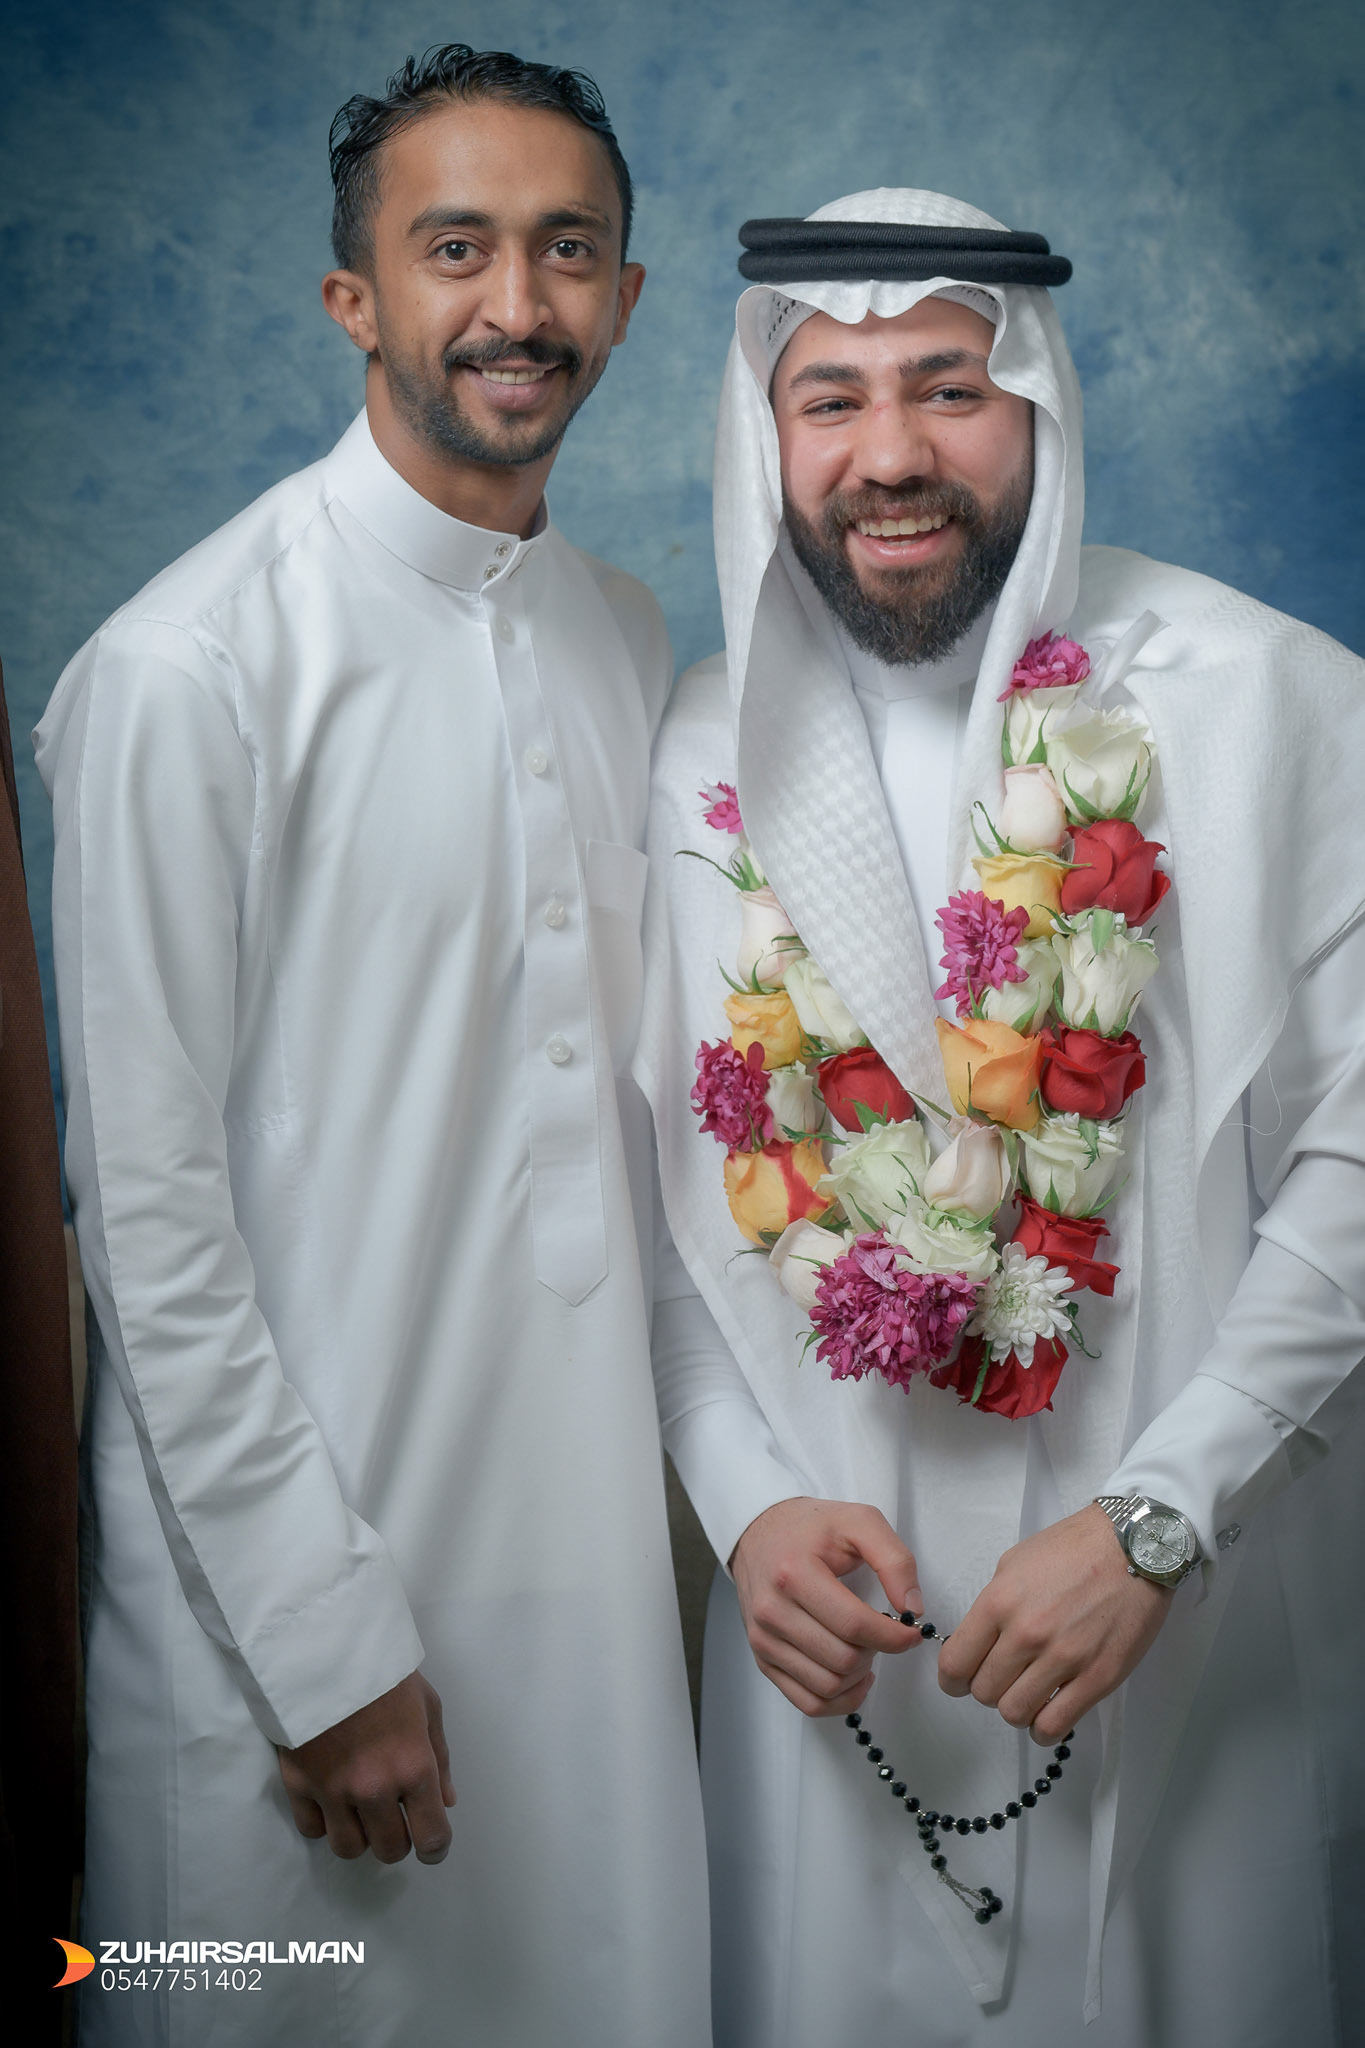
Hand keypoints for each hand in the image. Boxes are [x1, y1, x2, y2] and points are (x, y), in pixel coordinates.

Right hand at [277, 1671, 455, 1863]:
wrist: (324, 1646)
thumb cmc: (384, 1672)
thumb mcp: (428, 1705)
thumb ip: (440, 1758)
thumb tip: (446, 1802)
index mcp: (414, 1767)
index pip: (431, 1838)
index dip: (435, 1849)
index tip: (431, 1845)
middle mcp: (374, 1789)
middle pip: (389, 1850)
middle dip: (398, 1839)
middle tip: (395, 1817)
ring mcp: (333, 1791)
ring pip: (348, 1849)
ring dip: (360, 1835)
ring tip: (361, 1809)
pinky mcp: (297, 1785)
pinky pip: (312, 1830)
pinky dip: (324, 1822)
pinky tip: (330, 1799)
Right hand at [730, 1496, 923, 1717]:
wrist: (759, 1534)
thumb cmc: (811, 1528)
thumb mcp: (860, 1522)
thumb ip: (895, 1560)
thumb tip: (914, 1609)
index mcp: (794, 1574)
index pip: (854, 1625)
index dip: (893, 1636)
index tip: (912, 1630)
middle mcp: (772, 1611)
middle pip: (842, 1659)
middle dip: (877, 1652)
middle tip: (884, 1632)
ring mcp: (763, 1640)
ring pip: (827, 1686)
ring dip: (859, 1676)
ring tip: (867, 1649)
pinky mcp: (762, 1660)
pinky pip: (808, 1702)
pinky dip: (840, 1700)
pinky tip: (854, 1677)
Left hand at [937, 1504, 1172, 1743]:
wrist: (1133, 1547)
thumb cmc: (1073, 1549)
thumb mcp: (1014, 1563)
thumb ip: (993, 1604)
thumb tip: (979, 1640)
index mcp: (999, 1602)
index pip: (955, 1663)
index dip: (952, 1679)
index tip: (960, 1680)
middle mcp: (1026, 1634)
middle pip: (984, 1692)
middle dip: (987, 1690)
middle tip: (1003, 1678)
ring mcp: (1063, 1659)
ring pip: (1014, 1713)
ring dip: (1016, 1708)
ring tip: (1028, 1693)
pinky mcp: (1097, 1678)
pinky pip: (1054, 1726)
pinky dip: (1043, 1729)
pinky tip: (1046, 1714)